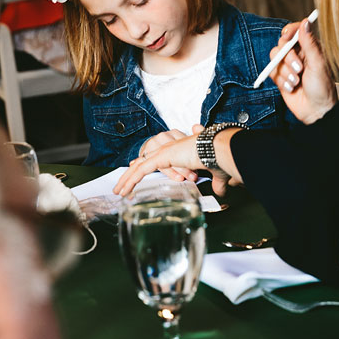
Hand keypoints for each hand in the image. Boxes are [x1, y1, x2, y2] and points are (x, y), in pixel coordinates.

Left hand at [115, 125, 242, 196]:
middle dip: (130, 174)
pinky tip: (124, 190)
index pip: (156, 157)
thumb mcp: (216, 173)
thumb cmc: (221, 157)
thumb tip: (220, 190)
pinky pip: (141, 170)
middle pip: (143, 162)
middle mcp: (169, 148)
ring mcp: (164, 151)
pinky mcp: (162, 156)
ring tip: (118, 191)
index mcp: (178, 150)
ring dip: (127, 179)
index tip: (135, 168)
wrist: (220, 148)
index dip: (144, 164)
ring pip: (139, 166)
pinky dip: (131, 181)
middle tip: (121, 186)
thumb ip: (215, 181)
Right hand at [270, 18, 336, 123]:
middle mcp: (297, 55)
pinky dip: (281, 80)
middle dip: (288, 57)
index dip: (289, 32)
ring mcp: (288, 66)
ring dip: (285, 72)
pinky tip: (291, 87)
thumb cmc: (322, 88)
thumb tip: (305, 22)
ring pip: (275, 59)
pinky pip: (272, 72)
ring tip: (296, 81)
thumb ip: (310, 43)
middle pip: (281, 45)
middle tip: (298, 69)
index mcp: (309, 48)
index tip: (287, 36)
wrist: (316, 111)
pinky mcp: (281, 78)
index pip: (294, 32)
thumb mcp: (318, 64)